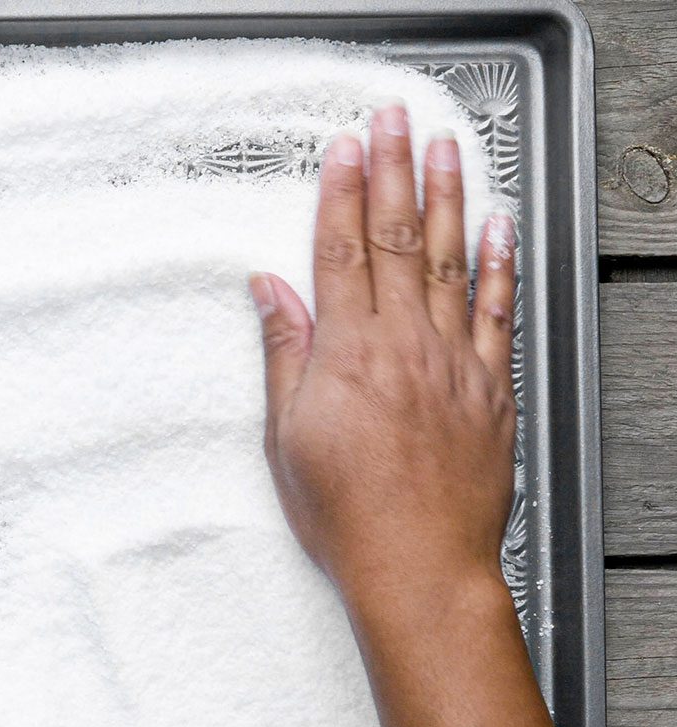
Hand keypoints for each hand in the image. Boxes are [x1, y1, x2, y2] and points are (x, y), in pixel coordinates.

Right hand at [251, 101, 516, 624]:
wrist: (417, 564)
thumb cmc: (346, 514)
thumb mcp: (287, 437)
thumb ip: (285, 354)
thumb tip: (270, 292)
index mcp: (347, 354)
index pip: (341, 252)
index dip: (342, 194)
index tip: (344, 149)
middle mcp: (404, 344)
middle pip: (398, 238)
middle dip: (393, 171)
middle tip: (393, 120)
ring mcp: (453, 361)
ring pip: (451, 259)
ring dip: (447, 197)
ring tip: (444, 148)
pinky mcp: (489, 386)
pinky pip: (498, 310)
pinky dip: (499, 263)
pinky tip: (498, 227)